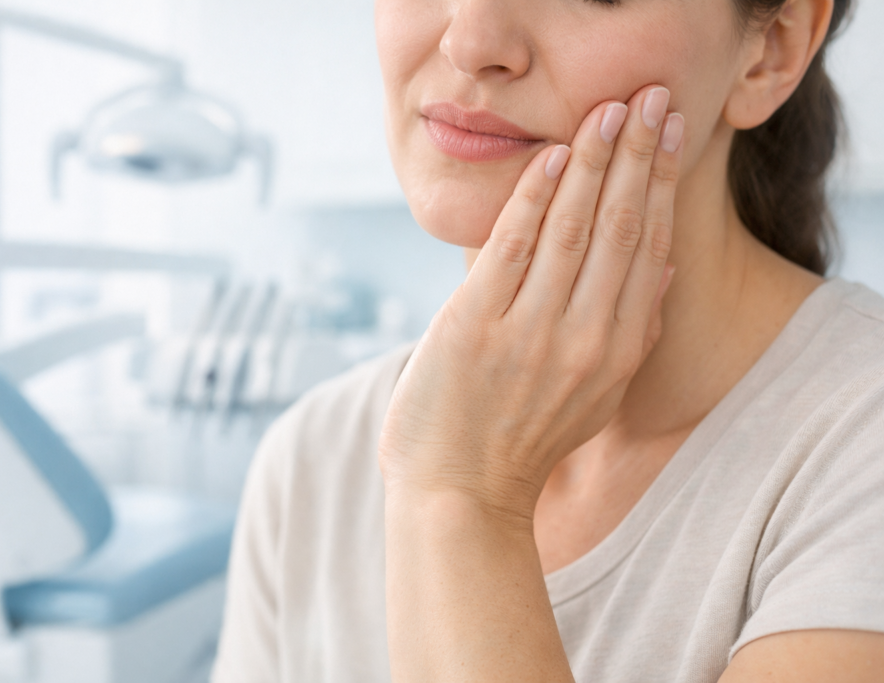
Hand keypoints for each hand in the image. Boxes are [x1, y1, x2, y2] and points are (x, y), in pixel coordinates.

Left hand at [379, 85, 683, 522]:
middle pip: (621, 228)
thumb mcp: (596, 399)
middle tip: (649, 100)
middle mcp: (584, 338)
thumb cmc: (520, 442)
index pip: (648, 250)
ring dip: (592, 163)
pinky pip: (513, 247)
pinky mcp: (475, 326)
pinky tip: (552, 159)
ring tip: (607, 113)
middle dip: (637, 157)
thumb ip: (630, 334)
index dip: (661, 187)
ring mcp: (530, 332)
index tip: (669, 137)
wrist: (459, 494)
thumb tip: (658, 270)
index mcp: (616, 353)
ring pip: (574, 228)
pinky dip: (535, 199)